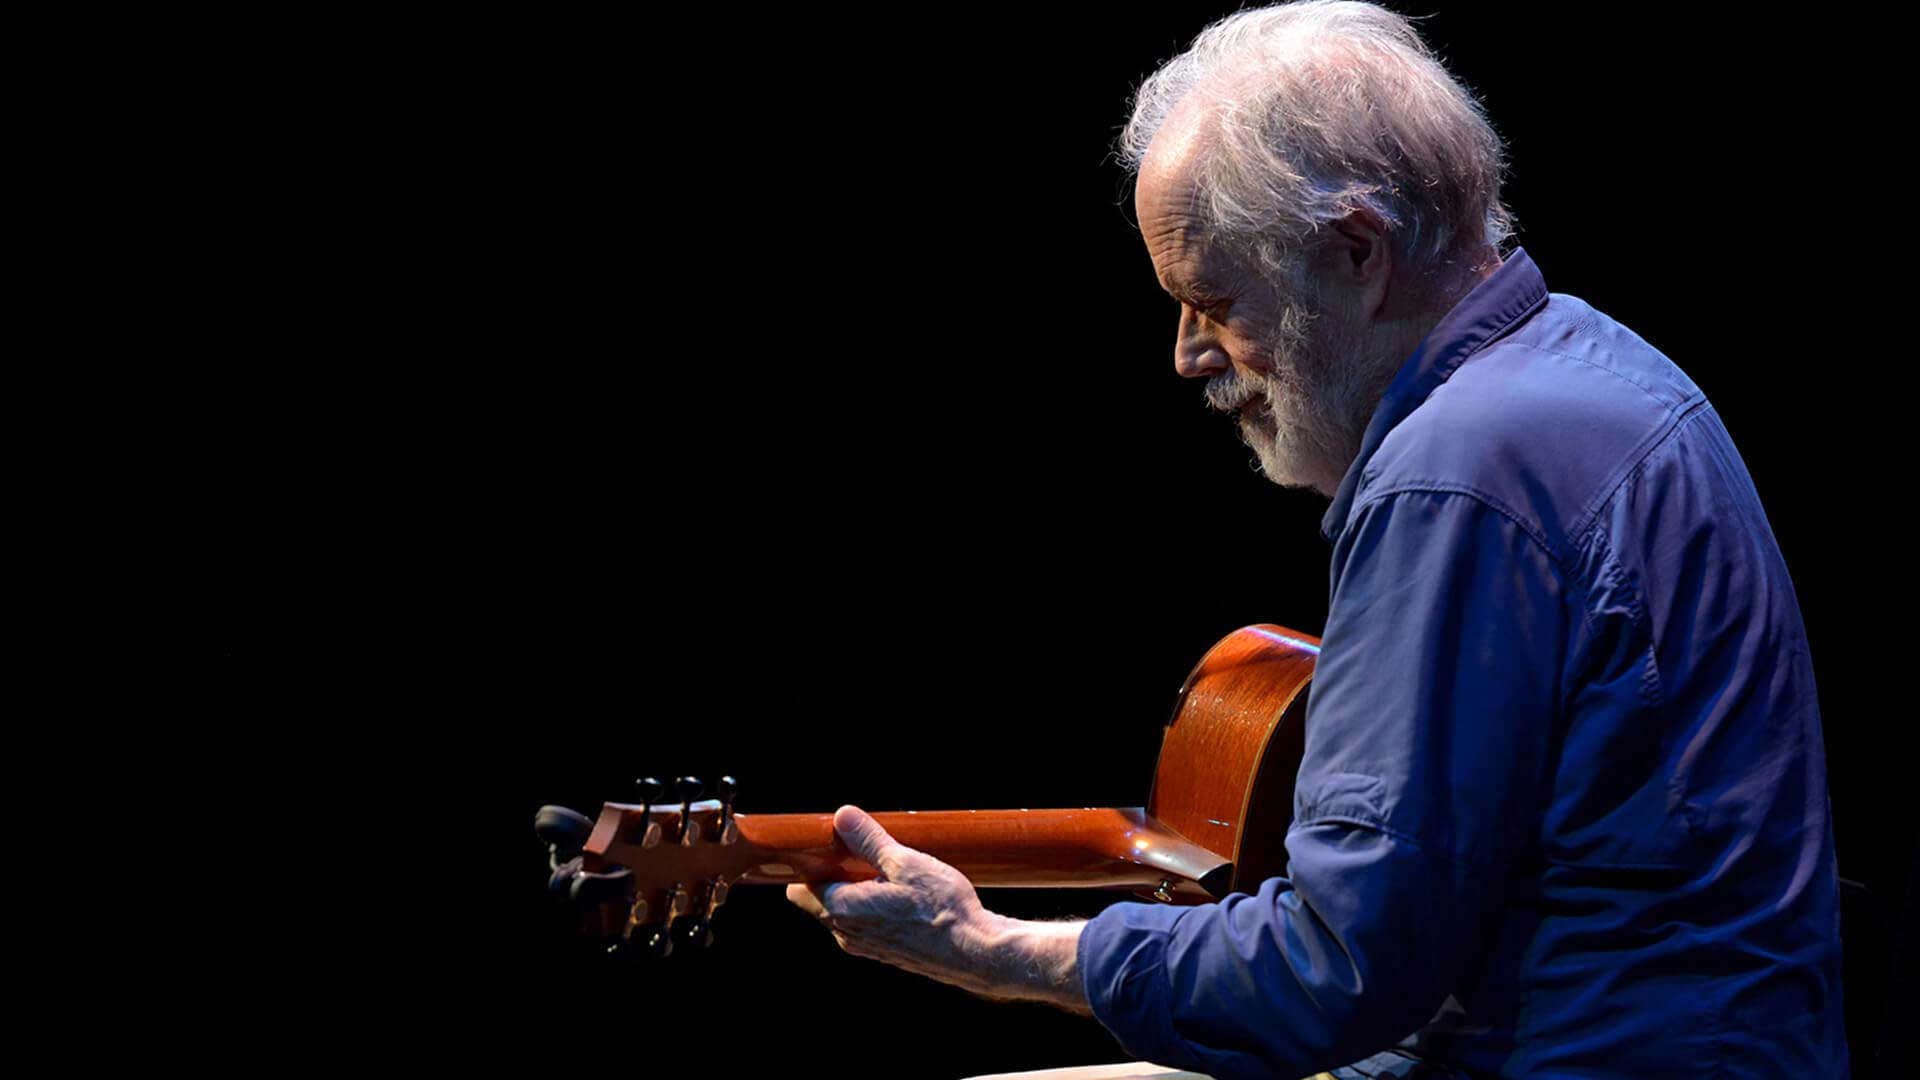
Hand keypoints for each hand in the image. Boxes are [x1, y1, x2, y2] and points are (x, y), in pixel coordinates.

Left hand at [785, 805, 1012, 995]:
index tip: (828, 846)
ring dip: (853, 892)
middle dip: (831, 876)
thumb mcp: (905, 863)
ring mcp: (866, 947)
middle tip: (860, 853)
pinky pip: (864, 925)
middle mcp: (847, 934)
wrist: (975, 952)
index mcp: (842, 910)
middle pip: (818, 901)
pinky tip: (901, 894)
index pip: (799, 888)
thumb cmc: (941, 909)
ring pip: (842, 914)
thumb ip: (869, 840)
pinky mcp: (886, 953)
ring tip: (886, 872)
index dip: (809, 864)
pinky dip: (871, 908)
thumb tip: (842, 816)